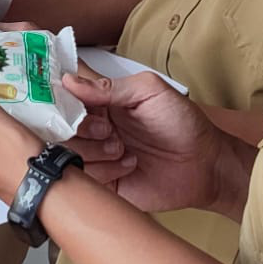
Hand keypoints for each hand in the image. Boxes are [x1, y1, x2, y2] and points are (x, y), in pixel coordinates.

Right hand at [61, 72, 251, 217]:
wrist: (205, 166)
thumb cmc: (184, 124)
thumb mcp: (150, 91)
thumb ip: (110, 86)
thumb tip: (70, 81)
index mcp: (102, 100)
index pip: (65, 94)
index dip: (57, 96)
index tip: (60, 100)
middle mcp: (94, 126)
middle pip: (60, 126)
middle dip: (82, 127)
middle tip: (108, 128)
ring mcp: (97, 155)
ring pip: (69, 152)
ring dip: (96, 150)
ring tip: (123, 148)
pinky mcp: (104, 182)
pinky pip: (85, 178)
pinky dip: (106, 171)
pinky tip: (130, 164)